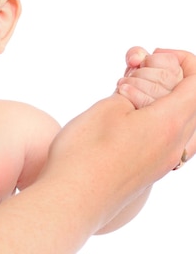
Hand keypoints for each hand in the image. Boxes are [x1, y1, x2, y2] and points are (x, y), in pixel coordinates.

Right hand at [45, 49, 195, 230]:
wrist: (72, 199)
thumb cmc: (85, 155)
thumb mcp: (109, 108)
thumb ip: (134, 89)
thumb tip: (145, 82)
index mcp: (171, 123)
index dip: (180, 60)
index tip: (151, 56)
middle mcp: (177, 144)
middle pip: (191, 98)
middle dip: (164, 75)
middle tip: (131, 71)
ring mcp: (165, 160)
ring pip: (180, 118)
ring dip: (157, 96)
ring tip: (123, 92)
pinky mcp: (151, 169)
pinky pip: (167, 135)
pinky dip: (151, 116)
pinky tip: (124, 115)